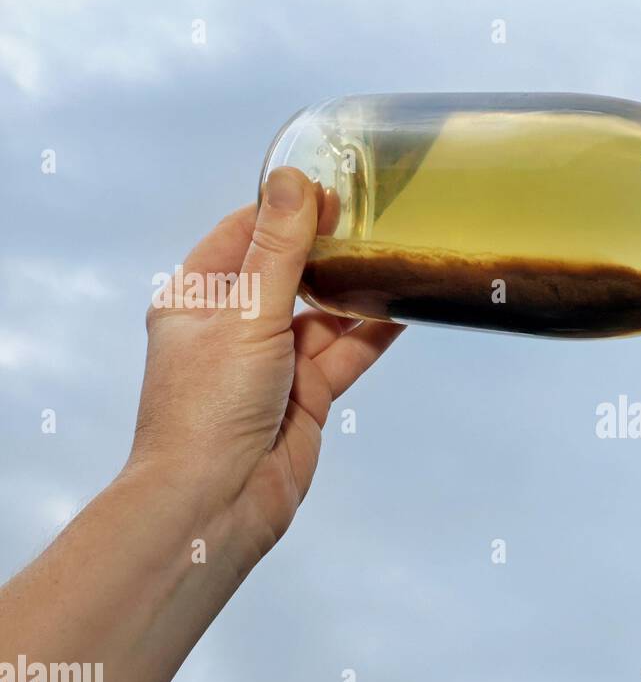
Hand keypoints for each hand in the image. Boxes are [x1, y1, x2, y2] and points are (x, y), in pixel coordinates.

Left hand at [128, 167, 401, 565]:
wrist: (217, 501)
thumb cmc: (209, 407)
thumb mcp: (245, 314)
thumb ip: (277, 250)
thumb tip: (293, 180)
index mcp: (196, 299)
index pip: (242, 236)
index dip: (285, 212)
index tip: (332, 191)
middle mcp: (232, 328)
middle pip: (288, 273)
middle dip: (328, 249)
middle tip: (374, 218)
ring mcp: (272, 364)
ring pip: (323, 315)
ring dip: (355, 291)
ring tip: (397, 256)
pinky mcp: (306, 396)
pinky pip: (344, 354)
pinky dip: (371, 333)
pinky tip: (403, 307)